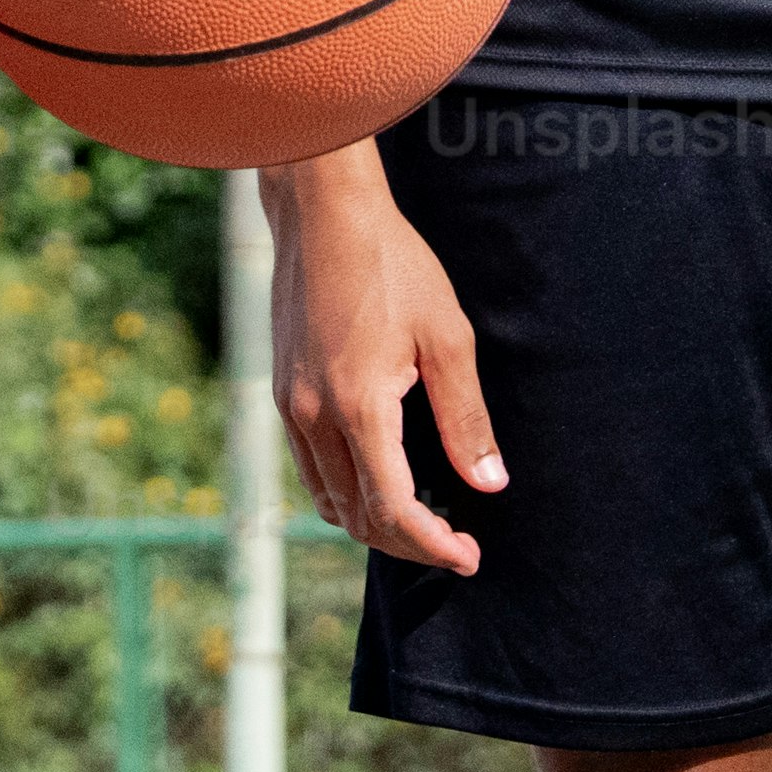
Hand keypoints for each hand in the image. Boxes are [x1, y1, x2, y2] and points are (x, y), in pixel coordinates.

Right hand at [265, 145, 499, 574]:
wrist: (323, 214)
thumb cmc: (393, 264)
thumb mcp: (447, 337)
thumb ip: (466, 418)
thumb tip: (489, 484)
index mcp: (359, 406)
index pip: (394, 509)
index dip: (434, 545)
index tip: (470, 557)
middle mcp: (314, 416)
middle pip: (358, 516)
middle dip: (408, 543)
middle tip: (456, 545)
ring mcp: (291, 406)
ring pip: (328, 499)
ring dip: (374, 522)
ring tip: (424, 521)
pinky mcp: (282, 392)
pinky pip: (311, 468)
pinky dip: (346, 492)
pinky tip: (380, 480)